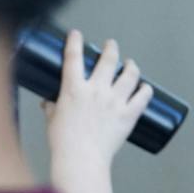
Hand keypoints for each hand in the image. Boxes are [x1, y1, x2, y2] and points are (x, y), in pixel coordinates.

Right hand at [44, 31, 152, 171]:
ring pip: (129, 75)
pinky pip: (143, 97)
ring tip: (130, 63)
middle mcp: (96, 90)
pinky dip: (145, 89)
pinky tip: (145, 87)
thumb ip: (51, 108)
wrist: (81, 158)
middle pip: (108, 60)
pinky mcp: (129, 114)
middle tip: (111, 45)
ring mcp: (115, 101)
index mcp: (73, 89)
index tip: (76, 34)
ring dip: (131, 66)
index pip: (73, 57)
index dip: (75, 42)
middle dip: (111, 48)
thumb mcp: (52, 120)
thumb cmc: (63, 141)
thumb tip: (48, 104)